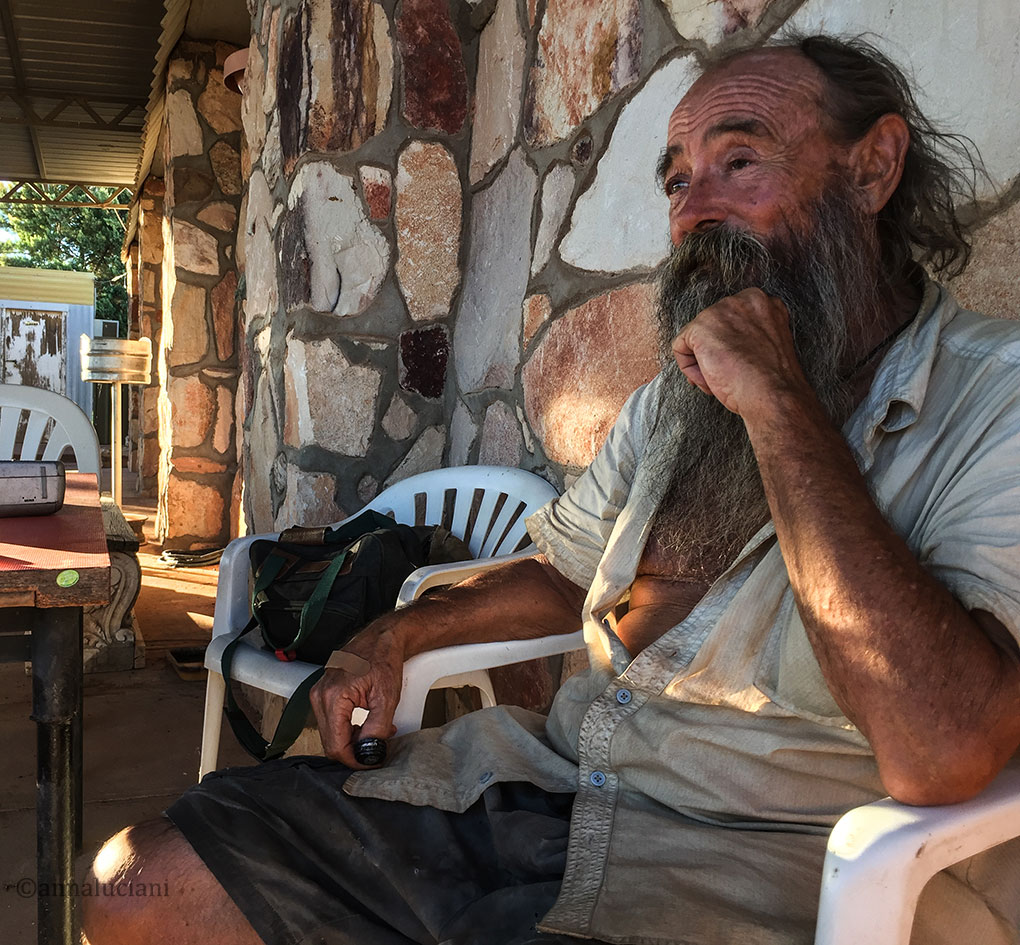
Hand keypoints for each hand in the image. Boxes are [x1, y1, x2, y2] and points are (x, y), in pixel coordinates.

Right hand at [309, 621, 404, 767]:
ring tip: (374, 732)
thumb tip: (368, 753)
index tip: (370, 762)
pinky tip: (364, 723)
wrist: (382, 639)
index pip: (335, 745)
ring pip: (329, 733)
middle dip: (353, 750)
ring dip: (350, 739)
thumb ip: (376, 730)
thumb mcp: (386, 698)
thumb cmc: (384, 660)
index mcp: (333, 697)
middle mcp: (319, 695)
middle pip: (329, 742)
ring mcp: (318, 693)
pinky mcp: (322, 692)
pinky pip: (330, 721)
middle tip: (377, 745)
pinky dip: (346, 728)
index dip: (353, 760)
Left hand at [671, 287, 810, 416]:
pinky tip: (709, 378)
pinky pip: (679, 347)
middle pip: (711, 327)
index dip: (729, 346)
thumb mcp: (766, 344)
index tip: (736, 364)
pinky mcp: (701, 327)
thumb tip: (723, 341)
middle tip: (728, 375)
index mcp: (762, 303)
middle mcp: (741, 300)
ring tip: (721, 379)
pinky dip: (689, 368)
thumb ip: (748, 333)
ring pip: (694, 338)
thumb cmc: (772, 381)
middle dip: (713, 353)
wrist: (773, 394)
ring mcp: (720, 311)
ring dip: (702, 363)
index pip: (730, 321)